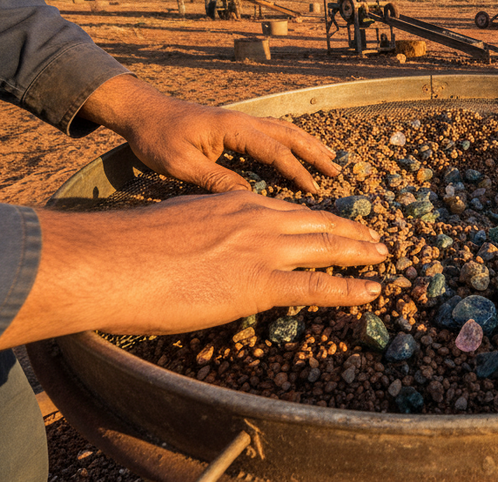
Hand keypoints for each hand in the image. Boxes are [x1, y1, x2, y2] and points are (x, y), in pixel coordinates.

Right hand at [0, 191, 387, 346]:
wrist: (113, 260)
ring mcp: (261, 250)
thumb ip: (204, 226)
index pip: (289, 211)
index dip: (318, 219)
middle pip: (317, 223)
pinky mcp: (258, 283)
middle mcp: (257, 219)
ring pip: (326, 248)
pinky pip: (316, 287)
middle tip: (376, 238)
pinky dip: (350, 289)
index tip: (336, 224)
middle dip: (351, 232)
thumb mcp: (178, 222)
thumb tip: (208, 241)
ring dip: (360, 253)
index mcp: (236, 205)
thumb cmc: (131, 247)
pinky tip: (373, 291)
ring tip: (384, 257)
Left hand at [78, 75, 338, 193]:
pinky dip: (292, 141)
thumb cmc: (157, 137)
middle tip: (337, 171)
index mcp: (234, 128)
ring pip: (284, 130)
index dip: (297, 172)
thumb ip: (215, 179)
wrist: (141, 111)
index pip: (275, 151)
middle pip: (290, 135)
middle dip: (315, 153)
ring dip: (309, 144)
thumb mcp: (180, 164)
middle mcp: (243, 121)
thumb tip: (247, 196)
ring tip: (330, 158)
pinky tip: (298, 151)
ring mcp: (241, 121)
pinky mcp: (235, 126)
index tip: (314, 190)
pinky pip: (273, 132)